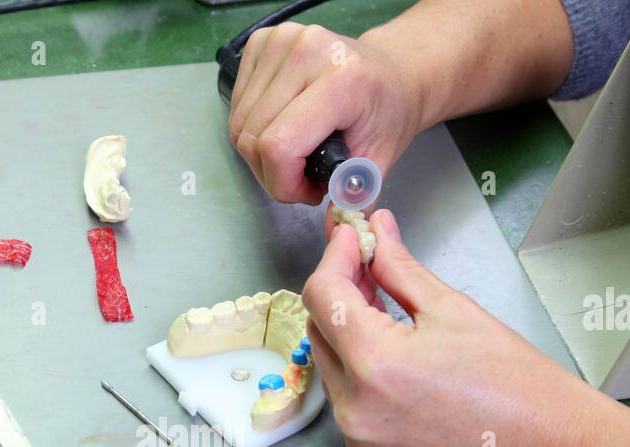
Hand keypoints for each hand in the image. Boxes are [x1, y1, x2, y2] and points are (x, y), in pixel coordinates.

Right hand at [228, 23, 418, 204]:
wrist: (392, 72)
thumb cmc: (386, 112)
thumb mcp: (380, 160)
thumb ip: (353, 196)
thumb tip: (334, 223)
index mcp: (342, 80)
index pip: (278, 145)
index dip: (282, 183)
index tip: (305, 192)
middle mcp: (308, 51)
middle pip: (253, 137)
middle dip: (273, 173)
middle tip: (304, 177)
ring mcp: (282, 41)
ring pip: (239, 124)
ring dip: (260, 152)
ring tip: (297, 153)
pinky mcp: (263, 41)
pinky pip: (237, 104)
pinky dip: (254, 127)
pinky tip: (282, 127)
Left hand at [302, 210, 596, 446]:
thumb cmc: (515, 384)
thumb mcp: (452, 310)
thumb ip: (400, 269)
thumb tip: (376, 233)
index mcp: (374, 364)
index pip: (322, 295)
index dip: (334, 257)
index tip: (351, 236)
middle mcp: (355, 407)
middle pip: (320, 331)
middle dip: (339, 291)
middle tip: (369, 263)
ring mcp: (359, 437)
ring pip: (331, 366)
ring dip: (348, 332)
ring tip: (384, 306)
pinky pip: (348, 401)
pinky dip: (359, 371)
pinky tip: (391, 352)